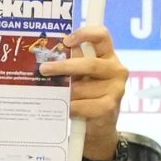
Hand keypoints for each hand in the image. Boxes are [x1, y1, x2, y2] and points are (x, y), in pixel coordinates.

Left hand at [44, 25, 127, 156]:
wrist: (100, 126)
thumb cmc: (87, 95)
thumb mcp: (81, 76)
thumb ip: (72, 62)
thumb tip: (50, 54)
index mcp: (108, 56)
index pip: (102, 35)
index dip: (85, 34)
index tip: (66, 41)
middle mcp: (116, 69)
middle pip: (89, 64)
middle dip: (64, 66)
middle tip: (44, 69)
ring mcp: (116, 88)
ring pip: (81, 88)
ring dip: (66, 94)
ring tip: (60, 98)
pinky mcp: (111, 106)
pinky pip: (82, 105)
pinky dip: (72, 107)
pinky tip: (69, 109)